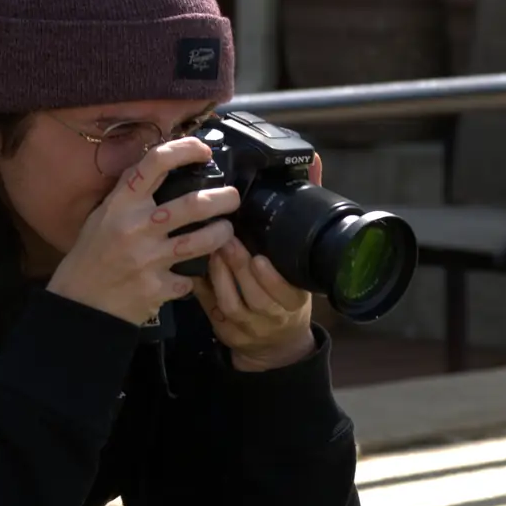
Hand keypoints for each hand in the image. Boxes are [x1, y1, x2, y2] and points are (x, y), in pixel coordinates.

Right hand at [46, 139, 239, 325]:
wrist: (79, 304)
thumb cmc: (92, 255)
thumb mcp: (104, 215)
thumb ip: (133, 195)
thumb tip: (167, 168)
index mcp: (122, 204)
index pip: (156, 162)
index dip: (186, 149)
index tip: (204, 151)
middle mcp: (136, 227)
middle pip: (194, 204)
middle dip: (224, 198)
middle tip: (232, 198)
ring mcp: (148, 259)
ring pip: (204, 241)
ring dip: (222, 234)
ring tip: (225, 230)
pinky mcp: (158, 288)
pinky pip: (191, 278)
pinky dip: (195, 276)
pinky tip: (193, 273)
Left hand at [191, 154, 324, 370]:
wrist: (275, 343)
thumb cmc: (286, 291)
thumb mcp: (301, 261)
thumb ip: (304, 212)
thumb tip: (311, 163)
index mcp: (295, 301)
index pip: (287, 294)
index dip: (273, 280)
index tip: (260, 259)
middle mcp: (273, 317)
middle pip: (255, 297)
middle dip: (239, 268)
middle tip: (225, 239)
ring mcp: (246, 326)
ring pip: (229, 304)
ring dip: (218, 277)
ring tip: (208, 249)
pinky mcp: (223, 329)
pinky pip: (209, 309)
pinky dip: (201, 288)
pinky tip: (193, 267)